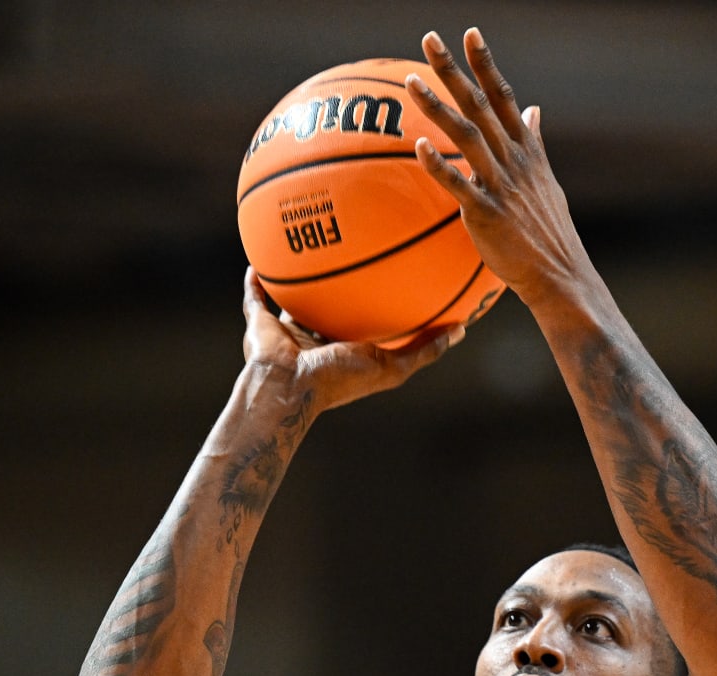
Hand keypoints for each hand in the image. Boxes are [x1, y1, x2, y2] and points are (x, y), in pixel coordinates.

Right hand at [241, 268, 461, 412]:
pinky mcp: (260, 324)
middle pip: (330, 308)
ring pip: (294, 299)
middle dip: (340, 287)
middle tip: (351, 254)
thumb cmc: (340, 380)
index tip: (393, 278)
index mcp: (345, 349)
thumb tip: (461, 330)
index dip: (377, 303)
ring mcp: (287, 332)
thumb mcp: (392, 367)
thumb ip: (424, 351)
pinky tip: (261, 254)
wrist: (290, 388)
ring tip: (306, 245)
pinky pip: (255, 296)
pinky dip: (255, 279)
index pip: (363, 321)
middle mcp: (317, 339)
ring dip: (298, 279)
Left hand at [407, 29, 594, 307]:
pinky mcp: (487, 214)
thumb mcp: (546, 180)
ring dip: (437, 107)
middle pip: (480, 105)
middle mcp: (514, 160)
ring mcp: (501, 185)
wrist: (559, 274)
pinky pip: (459, 185)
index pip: (503, 96)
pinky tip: (418, 146)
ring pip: (466, 136)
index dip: (485, 64)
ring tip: (411, 82)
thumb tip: (533, 110)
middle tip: (429, 39)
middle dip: (454, 70)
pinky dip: (440, 165)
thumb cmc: (548, 231)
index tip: (469, 33)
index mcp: (526, 150)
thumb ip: (535, 142)